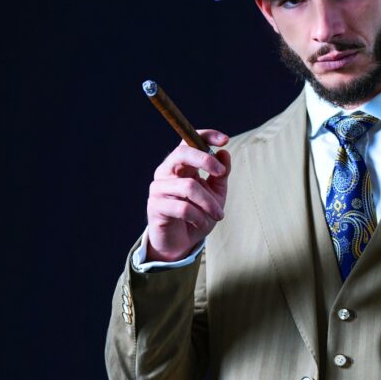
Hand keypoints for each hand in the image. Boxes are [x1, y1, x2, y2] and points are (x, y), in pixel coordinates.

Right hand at [146, 132, 230, 261]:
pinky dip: (198, 217)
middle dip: (205, 160)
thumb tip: (224, 153)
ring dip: (209, 202)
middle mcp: (166, 172)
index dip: (206, 136)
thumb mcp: (215, 194)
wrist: (181, 243)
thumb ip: (220, 175)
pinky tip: (201, 223)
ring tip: (218, 215)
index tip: (225, 140)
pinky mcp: (155, 206)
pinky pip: (183, 208)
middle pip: (182, 153)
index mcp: (181, 165)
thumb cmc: (198, 215)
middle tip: (221, 173)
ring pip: (188, 186)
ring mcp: (158, 188)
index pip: (188, 141)